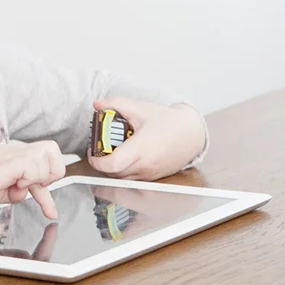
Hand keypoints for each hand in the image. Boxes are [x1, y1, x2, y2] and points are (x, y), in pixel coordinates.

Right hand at [0, 141, 65, 219]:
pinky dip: (28, 180)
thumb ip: (15, 190)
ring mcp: (12, 155)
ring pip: (46, 157)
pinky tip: (13, 186)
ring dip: (36, 179)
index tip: (43, 194)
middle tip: (37, 187)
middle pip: (52, 149)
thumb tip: (25, 194)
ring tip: (16, 187)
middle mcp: (14, 152)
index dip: (50, 175)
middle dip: (52, 173)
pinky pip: (32, 166)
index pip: (43, 158)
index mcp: (12, 156)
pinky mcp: (8, 162)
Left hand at [88, 98, 205, 179]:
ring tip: (109, 155)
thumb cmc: (167, 121)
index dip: (97, 162)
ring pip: (121, 180)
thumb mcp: (140, 109)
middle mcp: (145, 165)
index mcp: (141, 148)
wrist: (192, 133)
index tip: (92, 152)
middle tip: (98, 151)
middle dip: (101, 165)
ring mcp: (150, 174)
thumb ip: (116, 104)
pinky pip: (132, 180)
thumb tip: (97, 104)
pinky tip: (123, 160)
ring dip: (111, 170)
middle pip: (113, 174)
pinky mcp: (153, 178)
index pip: (112, 164)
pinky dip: (123, 173)